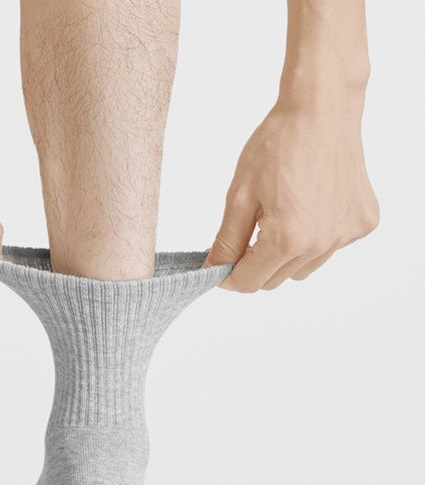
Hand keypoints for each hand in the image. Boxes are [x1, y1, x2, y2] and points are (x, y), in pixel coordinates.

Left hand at [201, 99, 379, 291]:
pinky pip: (327, 249)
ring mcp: (345, 235)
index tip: (219, 268)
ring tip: (279, 216)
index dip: (228, 278)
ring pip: (300, 269)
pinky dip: (312, 239)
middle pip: (274, 280)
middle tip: (246, 235)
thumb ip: (226, 241)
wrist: (322, 109)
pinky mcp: (361, 223)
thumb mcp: (240, 195)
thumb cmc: (279, 144)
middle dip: (254, 265)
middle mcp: (320, 244)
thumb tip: (214, 271)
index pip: (249, 283)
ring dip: (283, 256)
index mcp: (287, 239)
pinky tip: (307, 206)